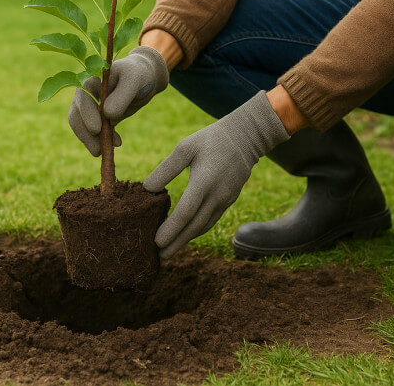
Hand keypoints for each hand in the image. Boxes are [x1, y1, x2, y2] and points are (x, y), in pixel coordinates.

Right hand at [68, 46, 168, 155]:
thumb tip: (107, 115)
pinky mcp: (97, 117)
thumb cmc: (138, 75)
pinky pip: (93, 132)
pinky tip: (116, 143)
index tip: (97, 129)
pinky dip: (101, 140)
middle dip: (85, 133)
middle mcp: (85, 94)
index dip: (86, 114)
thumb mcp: (133, 81)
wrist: (144, 79)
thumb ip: (122, 95)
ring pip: (81, 125)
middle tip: (97, 150)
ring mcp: (89, 106)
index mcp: (90, 79)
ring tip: (104, 152)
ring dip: (90, 140)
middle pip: (76, 114)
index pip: (82, 97)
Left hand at [144, 91, 289, 257]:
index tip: (156, 242)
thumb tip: (147, 188)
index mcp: (204, 181)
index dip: (171, 229)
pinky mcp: (229, 201)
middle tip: (158, 257)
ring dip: (186, 240)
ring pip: (204, 226)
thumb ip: (167, 168)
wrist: (245, 138)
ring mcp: (225, 200)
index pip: (186, 212)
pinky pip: (211, 220)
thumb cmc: (210, 139)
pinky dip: (197, 230)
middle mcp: (217, 195)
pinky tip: (185, 235)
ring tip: (168, 251)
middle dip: (176, 242)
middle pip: (194, 226)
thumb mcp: (186, 147)